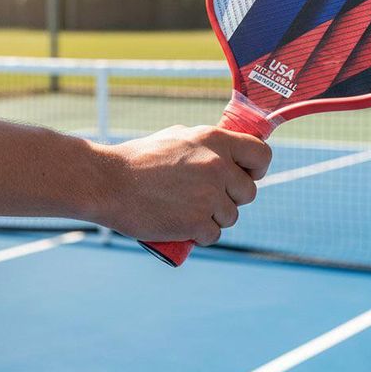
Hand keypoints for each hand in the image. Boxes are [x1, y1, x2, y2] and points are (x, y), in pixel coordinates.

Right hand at [98, 125, 270, 245]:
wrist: (108, 182)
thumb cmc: (140, 159)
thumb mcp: (179, 136)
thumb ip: (209, 145)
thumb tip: (232, 153)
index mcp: (216, 140)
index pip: (262, 155)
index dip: (257, 169)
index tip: (246, 175)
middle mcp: (218, 166)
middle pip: (248, 192)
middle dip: (231, 198)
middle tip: (206, 197)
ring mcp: (209, 196)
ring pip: (231, 216)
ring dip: (214, 218)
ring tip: (188, 210)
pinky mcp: (196, 222)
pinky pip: (213, 235)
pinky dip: (200, 235)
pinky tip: (183, 225)